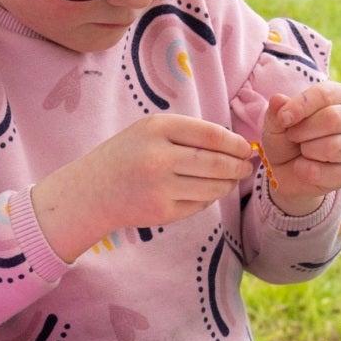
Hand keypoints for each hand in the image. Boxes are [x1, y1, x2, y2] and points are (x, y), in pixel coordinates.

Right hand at [30, 114, 260, 263]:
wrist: (92, 191)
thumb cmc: (126, 156)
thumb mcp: (149, 131)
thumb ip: (188, 133)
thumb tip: (236, 145)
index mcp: (157, 128)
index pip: (211, 134)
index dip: (235, 143)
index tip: (246, 148)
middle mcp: (158, 157)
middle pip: (217, 162)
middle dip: (239, 166)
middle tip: (247, 166)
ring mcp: (160, 187)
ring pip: (213, 186)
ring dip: (229, 184)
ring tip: (232, 180)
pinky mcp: (162, 212)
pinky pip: (200, 204)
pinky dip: (209, 198)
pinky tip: (206, 192)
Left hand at [258, 82, 340, 214]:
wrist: (285, 171)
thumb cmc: (285, 139)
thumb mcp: (276, 123)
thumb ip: (277, 111)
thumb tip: (278, 99)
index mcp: (339, 96)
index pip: (325, 94)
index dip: (301, 105)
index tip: (283, 118)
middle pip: (334, 118)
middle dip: (304, 130)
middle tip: (292, 136)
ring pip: (334, 147)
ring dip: (307, 150)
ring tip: (301, 150)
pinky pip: (329, 172)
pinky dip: (307, 171)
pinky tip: (304, 167)